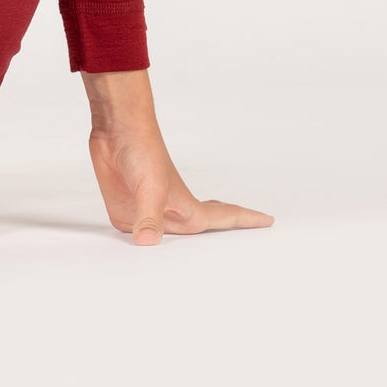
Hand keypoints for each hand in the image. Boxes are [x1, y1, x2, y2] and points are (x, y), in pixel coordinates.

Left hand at [81, 69, 274, 244]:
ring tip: (192, 257)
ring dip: (175, 248)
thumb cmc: (144, 151)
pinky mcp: (125, 211)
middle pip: (199, 232)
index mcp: (187, 209)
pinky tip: (142, 244)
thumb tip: (147, 243)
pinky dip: (140, 241)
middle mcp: (170, 213)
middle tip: (241, 238)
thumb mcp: (151, 189)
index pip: (224, 218)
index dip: (246, 220)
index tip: (269, 220)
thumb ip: (149, 218)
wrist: (117, 130)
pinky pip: (134, 234)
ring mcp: (148, 212)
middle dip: (218, 235)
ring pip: (165, 239)